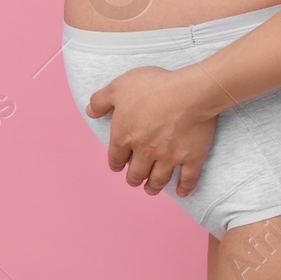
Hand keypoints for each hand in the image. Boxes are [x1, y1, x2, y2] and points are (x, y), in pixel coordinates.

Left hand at [86, 64, 219, 196]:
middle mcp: (144, 152)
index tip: (118, 167)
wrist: (188, 93)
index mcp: (125, 136)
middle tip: (134, 180)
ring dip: (153, 187)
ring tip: (150, 189)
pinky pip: (187, 179)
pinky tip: (181, 192)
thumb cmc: (152, 87)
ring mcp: (168, 158)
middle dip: (133, 178)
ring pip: (158, 180)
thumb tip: (89, 111)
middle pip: (136, 173)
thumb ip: (101, 101)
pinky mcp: (191, 159)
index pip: (115, 158)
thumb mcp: (118, 87)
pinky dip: (184, 188)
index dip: (115, 163)